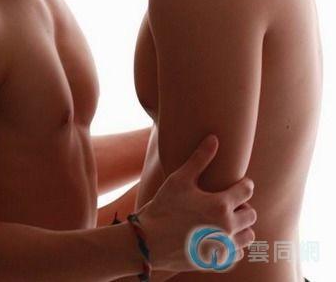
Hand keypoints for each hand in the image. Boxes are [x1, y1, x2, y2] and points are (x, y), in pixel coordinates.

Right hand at [136, 134, 255, 272]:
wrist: (149, 241)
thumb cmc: (164, 206)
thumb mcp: (180, 179)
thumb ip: (200, 159)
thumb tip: (214, 138)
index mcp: (220, 205)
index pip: (247, 191)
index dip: (244, 184)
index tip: (239, 183)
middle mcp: (227, 227)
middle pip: (251, 214)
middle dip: (243, 206)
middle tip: (230, 202)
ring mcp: (223, 247)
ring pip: (248, 236)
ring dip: (241, 227)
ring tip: (227, 219)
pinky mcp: (217, 262)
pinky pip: (237, 255)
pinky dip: (233, 246)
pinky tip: (221, 238)